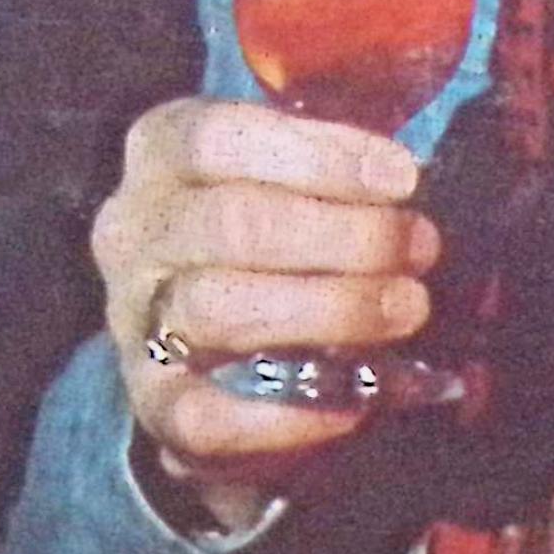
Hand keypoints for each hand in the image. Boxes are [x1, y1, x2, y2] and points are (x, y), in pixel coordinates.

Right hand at [92, 95, 442, 510]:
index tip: (402, 179)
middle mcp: (134, 232)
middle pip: (231, 222)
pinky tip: (354, 399)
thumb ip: (335, 165)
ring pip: (220, 310)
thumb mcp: (290, 173)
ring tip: (405, 308)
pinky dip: (289, 413)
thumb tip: (408, 181)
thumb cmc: (272, 229)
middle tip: (419, 247)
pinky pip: (205, 416)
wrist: (215, 337)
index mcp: (161, 153)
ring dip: (331, 309)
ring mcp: (134, 320)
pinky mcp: (152, 402)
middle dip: (345, 236)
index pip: (218, 138)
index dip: (319, 156)